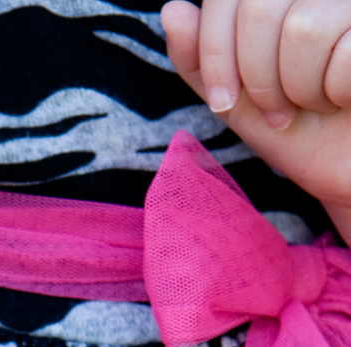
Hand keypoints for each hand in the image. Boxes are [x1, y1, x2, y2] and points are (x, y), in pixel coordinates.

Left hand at [163, 0, 350, 238]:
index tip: (222, 101)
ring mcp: (350, 7)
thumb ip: (201, 61)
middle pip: (259, 9)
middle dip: (256, 78)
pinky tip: (346, 97)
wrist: (347, 171)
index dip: (213, 51)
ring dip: (300, 88)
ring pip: (302, 28)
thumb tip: (172, 11)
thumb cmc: (298, 132)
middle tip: (276, 112)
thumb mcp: (237, 101)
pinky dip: (337, 90)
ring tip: (315, 103)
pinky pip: (344, 52)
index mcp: (282, 0)